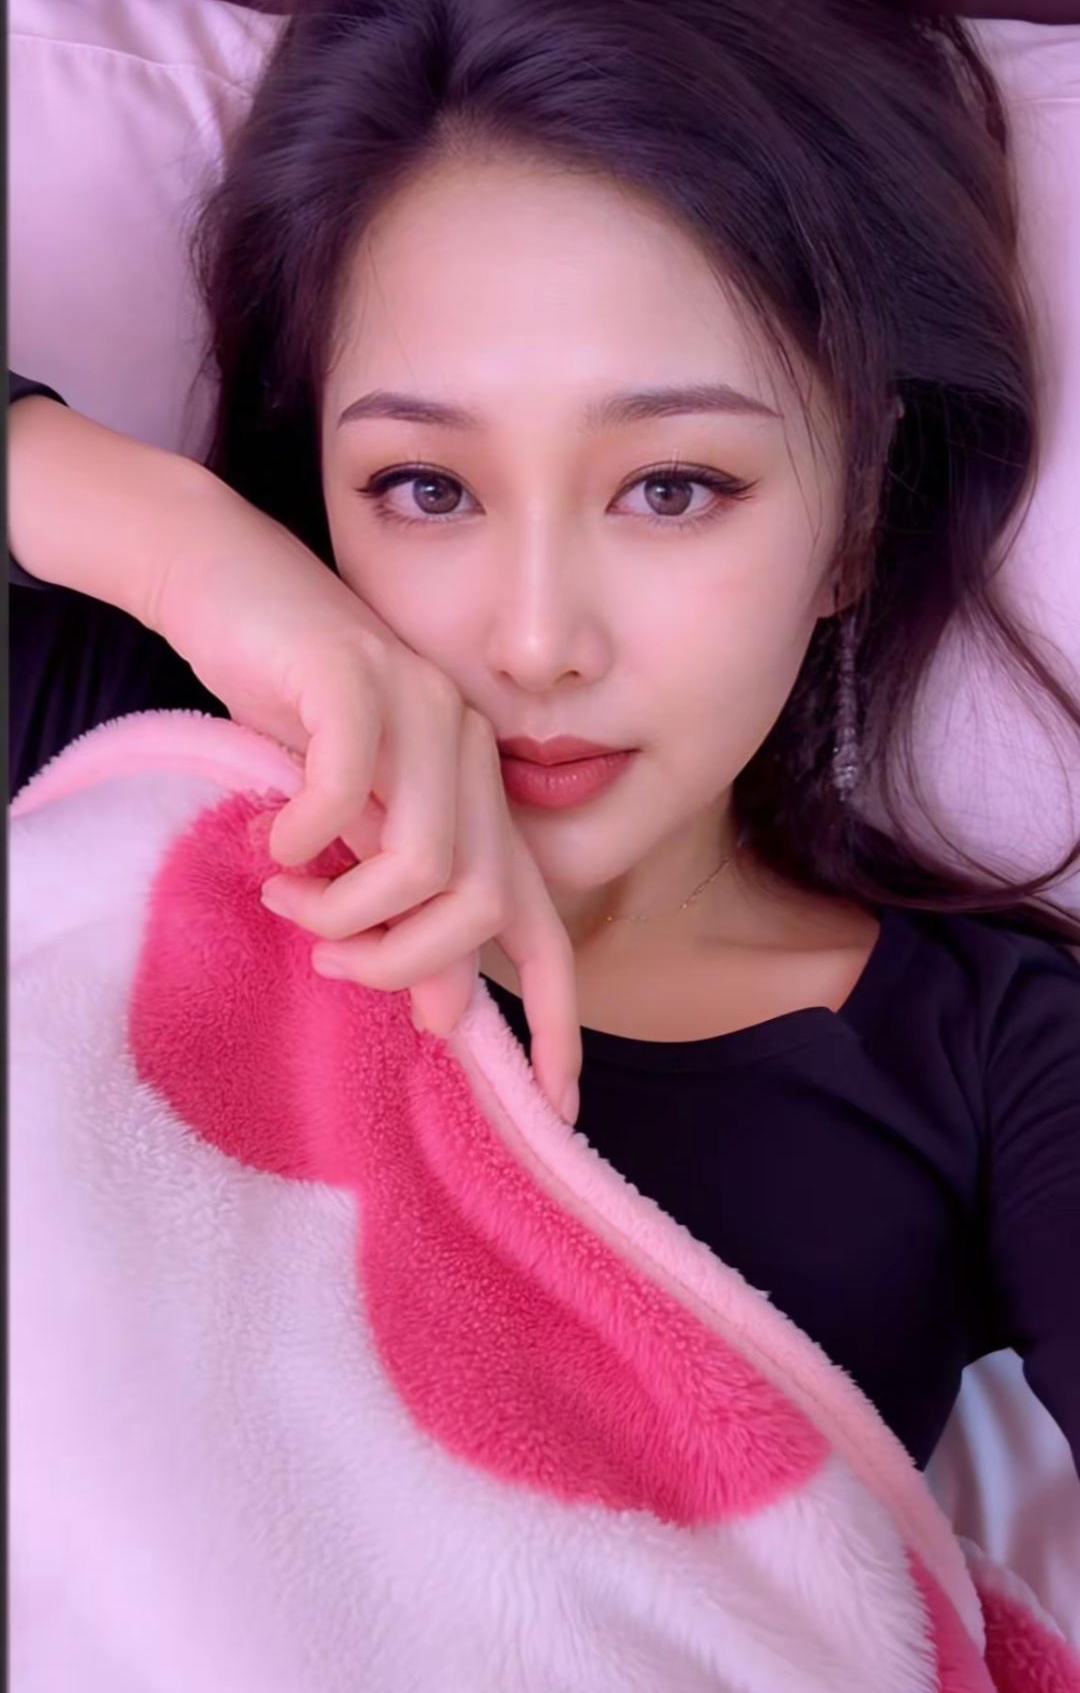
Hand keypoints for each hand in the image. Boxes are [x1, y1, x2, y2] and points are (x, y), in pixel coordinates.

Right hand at [155, 490, 583, 1125]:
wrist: (231, 589)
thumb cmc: (291, 717)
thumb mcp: (354, 833)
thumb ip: (405, 915)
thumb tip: (446, 1017)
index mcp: (480, 798)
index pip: (541, 926)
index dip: (557, 1018)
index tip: (556, 1103)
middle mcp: (471, 753)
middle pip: (478, 908)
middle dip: (397, 960)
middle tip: (327, 952)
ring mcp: (423, 709)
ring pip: (423, 863)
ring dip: (344, 907)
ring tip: (288, 894)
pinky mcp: (358, 677)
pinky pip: (349, 793)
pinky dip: (306, 832)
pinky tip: (276, 832)